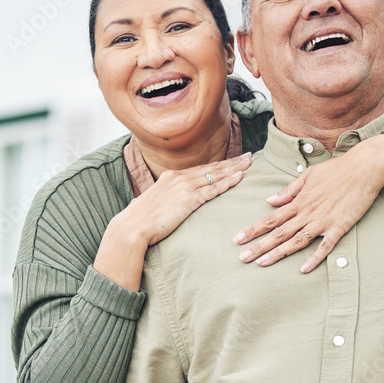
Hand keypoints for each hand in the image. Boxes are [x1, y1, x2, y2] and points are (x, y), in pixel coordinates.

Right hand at [133, 152, 251, 246]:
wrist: (133, 226)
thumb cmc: (141, 219)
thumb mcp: (154, 203)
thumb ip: (166, 199)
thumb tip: (171, 204)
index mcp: (170, 177)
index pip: (200, 169)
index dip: (218, 165)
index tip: (232, 161)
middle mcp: (179, 178)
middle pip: (211, 167)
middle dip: (232, 162)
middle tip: (249, 156)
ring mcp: (184, 187)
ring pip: (215, 175)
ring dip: (235, 168)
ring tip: (250, 163)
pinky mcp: (189, 200)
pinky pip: (213, 189)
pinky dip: (228, 182)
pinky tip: (239, 177)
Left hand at [233, 136, 383, 272]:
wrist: (365, 168)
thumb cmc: (337, 169)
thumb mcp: (308, 175)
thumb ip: (289, 191)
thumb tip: (269, 200)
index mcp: (299, 201)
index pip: (271, 218)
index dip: (253, 229)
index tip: (237, 239)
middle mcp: (307, 213)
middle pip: (278, 233)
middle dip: (258, 246)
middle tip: (242, 258)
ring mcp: (323, 221)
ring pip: (296, 241)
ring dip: (278, 253)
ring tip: (261, 264)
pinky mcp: (340, 227)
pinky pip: (325, 246)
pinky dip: (314, 258)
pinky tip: (303, 269)